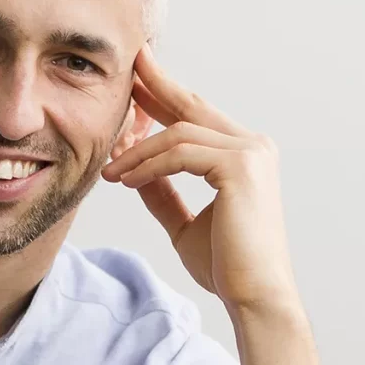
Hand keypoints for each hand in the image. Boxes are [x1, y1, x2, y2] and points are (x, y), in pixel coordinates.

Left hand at [102, 44, 299, 313]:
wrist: (254, 296)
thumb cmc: (228, 266)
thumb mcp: (184, 223)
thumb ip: (163, 194)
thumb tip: (133, 172)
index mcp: (245, 156)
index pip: (197, 118)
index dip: (164, 97)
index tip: (135, 84)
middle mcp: (253, 146)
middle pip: (192, 106)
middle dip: (155, 86)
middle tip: (127, 68)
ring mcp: (250, 153)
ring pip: (178, 134)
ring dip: (137, 152)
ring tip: (110, 171)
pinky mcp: (240, 167)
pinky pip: (180, 154)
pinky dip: (148, 165)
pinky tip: (126, 179)